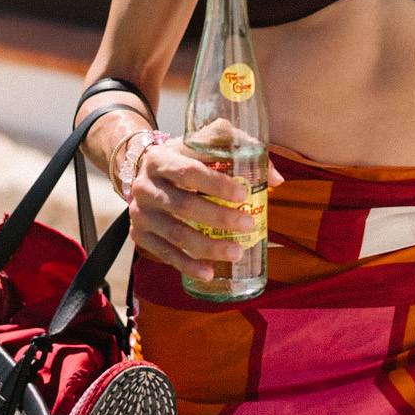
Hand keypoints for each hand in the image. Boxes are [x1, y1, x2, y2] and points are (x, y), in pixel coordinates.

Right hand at [126, 138, 283, 281]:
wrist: (144, 172)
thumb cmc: (186, 156)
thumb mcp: (207, 142)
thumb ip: (241, 149)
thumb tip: (275, 179)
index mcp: (160, 159)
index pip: (189, 172)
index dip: (216, 184)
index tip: (243, 194)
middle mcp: (144, 186)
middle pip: (183, 206)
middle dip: (219, 218)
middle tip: (248, 224)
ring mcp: (140, 213)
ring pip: (175, 234)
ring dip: (208, 247)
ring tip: (236, 253)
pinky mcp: (139, 235)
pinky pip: (164, 254)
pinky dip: (187, 265)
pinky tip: (208, 273)